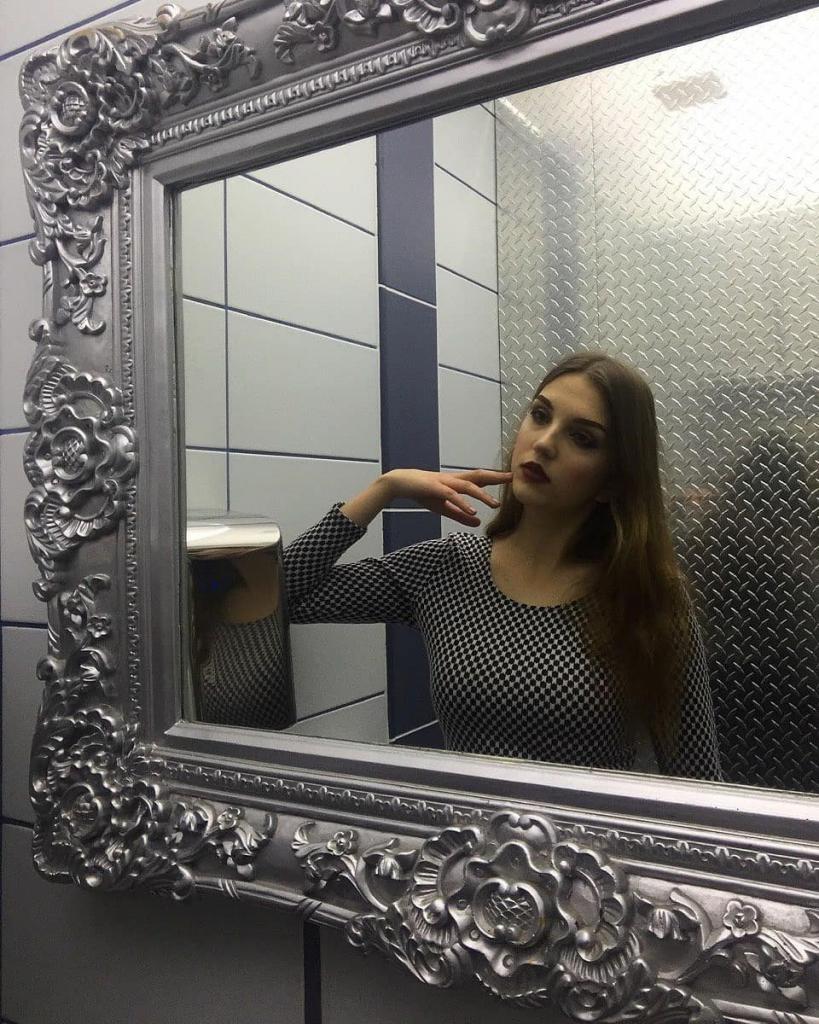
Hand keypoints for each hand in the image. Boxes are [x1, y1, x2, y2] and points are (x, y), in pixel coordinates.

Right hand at [383, 468, 512, 525]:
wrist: (400, 483)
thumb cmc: (423, 493)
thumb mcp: (443, 508)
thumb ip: (461, 515)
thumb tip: (478, 522)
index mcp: (457, 482)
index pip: (480, 478)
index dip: (496, 478)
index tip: (511, 478)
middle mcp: (454, 479)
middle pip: (479, 476)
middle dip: (495, 477)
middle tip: (512, 478)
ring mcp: (445, 482)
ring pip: (468, 486)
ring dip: (482, 495)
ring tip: (495, 504)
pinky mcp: (435, 488)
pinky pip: (452, 496)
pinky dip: (463, 503)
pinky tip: (472, 510)